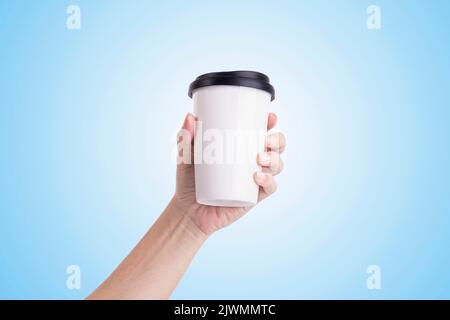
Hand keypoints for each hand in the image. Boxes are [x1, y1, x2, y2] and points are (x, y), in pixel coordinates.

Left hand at [172, 112, 285, 235]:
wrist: (187, 211)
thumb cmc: (189, 181)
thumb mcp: (185, 157)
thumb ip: (185, 138)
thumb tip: (190, 117)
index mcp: (241, 148)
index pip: (262, 132)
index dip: (271, 123)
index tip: (270, 117)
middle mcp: (252, 163)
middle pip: (276, 148)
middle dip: (278, 141)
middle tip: (266, 140)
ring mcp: (254, 181)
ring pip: (276, 166)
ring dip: (274, 159)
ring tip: (259, 159)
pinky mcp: (253, 197)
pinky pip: (269, 189)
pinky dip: (269, 181)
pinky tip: (258, 178)